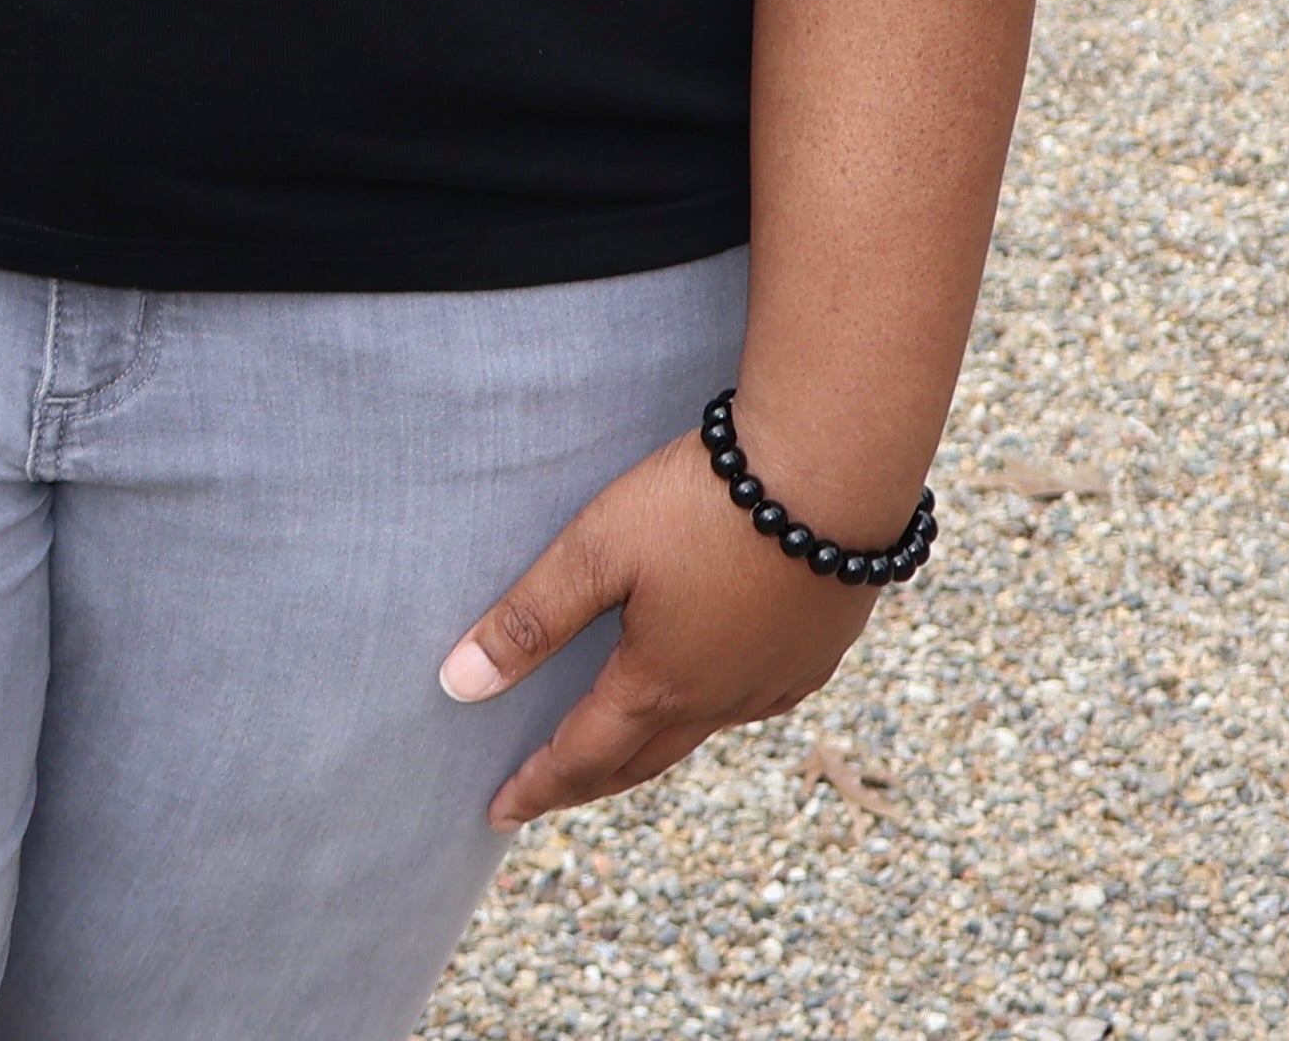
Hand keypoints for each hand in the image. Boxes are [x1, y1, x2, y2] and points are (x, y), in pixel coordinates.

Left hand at [437, 429, 880, 825]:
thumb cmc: (702, 507)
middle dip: (586, 781)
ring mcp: (775, 680)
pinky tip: (709, 693)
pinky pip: (752, 702)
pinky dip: (711, 712)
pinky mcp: (814, 652)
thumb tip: (460, 685)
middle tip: (545, 796)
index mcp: (660, 683)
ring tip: (617, 747)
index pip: (582, 754)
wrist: (828, 475)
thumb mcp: (598, 551)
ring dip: (651, 747)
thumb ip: (530, 618)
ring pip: (700, 732)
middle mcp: (720, 699)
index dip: (536, 786)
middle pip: (641, 760)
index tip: (497, 812)